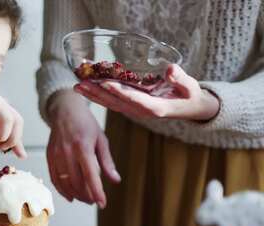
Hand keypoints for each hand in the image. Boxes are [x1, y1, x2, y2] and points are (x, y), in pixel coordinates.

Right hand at [46, 89, 120, 207]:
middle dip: (86, 196)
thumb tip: (115, 181)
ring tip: (84, 199)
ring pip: (64, 182)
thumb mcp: (101, 139)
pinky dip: (62, 190)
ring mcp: (56, 154)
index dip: (96, 192)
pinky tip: (70, 196)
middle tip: (94, 201)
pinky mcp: (48, 156)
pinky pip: (54, 178)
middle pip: (76, 182)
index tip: (102, 204)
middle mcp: (67, 152)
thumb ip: (107, 161)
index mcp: (83, 146)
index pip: (90, 175)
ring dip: (75, 195)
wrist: (65, 110)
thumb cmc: (86, 124)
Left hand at [74, 64, 219, 120]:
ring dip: (93, 96)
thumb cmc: (190, 95)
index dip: (120, 92)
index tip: (105, 83)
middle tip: (80, 84)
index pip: (135, 100)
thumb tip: (171, 69)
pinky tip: (87, 88)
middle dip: (98, 93)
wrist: (189, 108)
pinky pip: (112, 102)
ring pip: (111, 104)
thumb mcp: (191, 86)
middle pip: (116, 103)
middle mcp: (141, 112)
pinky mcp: (131, 108)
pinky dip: (98, 95)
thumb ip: (181, 78)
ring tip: (77, 86)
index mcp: (156, 108)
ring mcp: (134, 111)